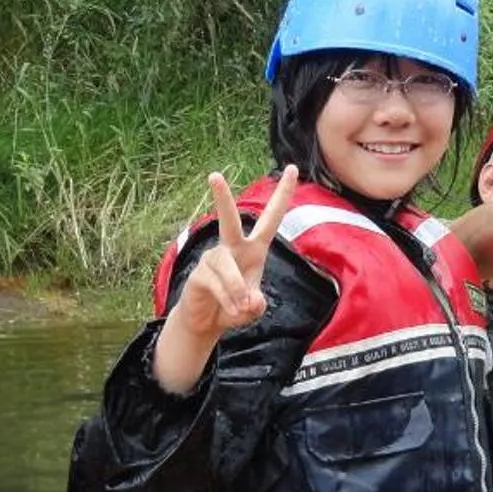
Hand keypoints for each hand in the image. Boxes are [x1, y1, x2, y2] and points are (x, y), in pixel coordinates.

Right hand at [172, 169, 295, 345]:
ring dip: (237, 291)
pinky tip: (230, 311)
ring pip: (228, 267)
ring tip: (240, 309)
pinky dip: (227, 301)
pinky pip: (217, 285)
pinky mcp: (199, 274)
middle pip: (229, 221)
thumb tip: (249, 299)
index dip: (282, 195)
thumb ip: (258, 303)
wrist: (207, 323)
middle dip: (222, 198)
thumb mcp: (254, 308)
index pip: (271, 218)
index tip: (294, 169)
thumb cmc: (234, 307)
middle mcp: (232, 248)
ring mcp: (213, 259)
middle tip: (213, 175)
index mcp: (253, 248)